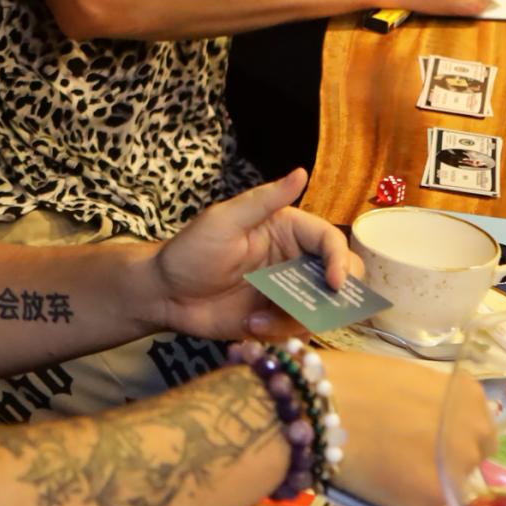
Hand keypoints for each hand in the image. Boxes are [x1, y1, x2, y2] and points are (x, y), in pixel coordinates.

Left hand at [149, 170, 350, 342]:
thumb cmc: (190, 251)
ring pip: (323, 310)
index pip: (331, 241)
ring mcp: (287, 293)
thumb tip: (301, 172)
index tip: (334, 284)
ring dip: (297, 320)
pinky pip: (298, 331)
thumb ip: (264, 200)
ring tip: (258, 320)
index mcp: (288, 230)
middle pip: (341, 278)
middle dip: (337, 297)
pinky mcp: (277, 319)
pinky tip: (250, 327)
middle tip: (317, 310)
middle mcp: (294, 261)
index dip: (340, 261)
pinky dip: (280, 333)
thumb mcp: (224, 221)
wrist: (164, 294)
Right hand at [326, 345, 490, 505]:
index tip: (424, 441)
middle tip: (402, 461)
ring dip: (417, 488)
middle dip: (440, 464)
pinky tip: (369, 489)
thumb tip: (422, 423)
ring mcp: (453, 472)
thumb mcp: (400, 378)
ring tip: (378, 475)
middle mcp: (471, 434)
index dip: (449, 437)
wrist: (309, 408)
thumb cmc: (344, 381)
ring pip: (442, 492)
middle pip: (466, 462)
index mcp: (466, 396)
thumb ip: (425, 403)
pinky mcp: (429, 505)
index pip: (477, 429)